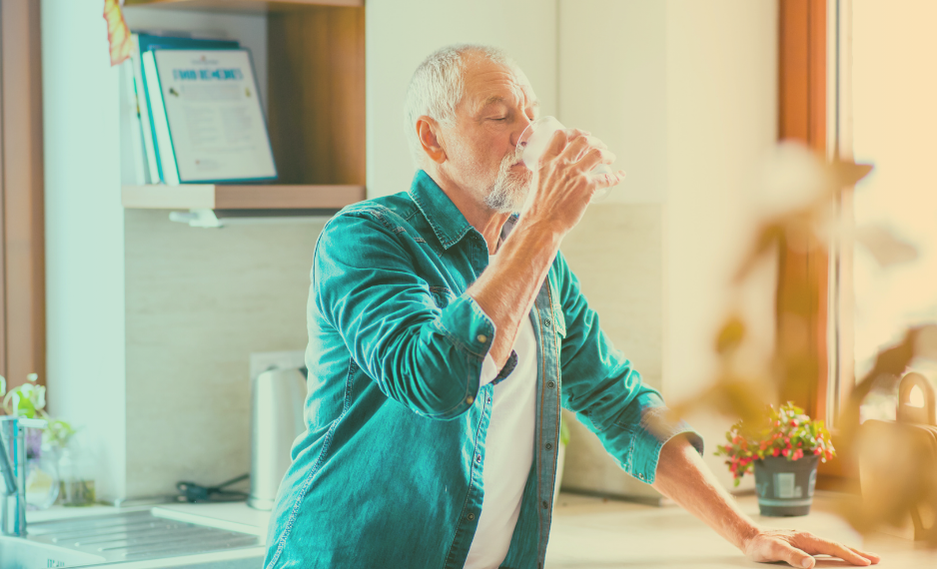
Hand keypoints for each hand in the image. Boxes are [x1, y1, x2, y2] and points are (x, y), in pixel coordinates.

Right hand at [520, 128, 624, 234]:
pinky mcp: (587, 188)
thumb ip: (547, 174)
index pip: (560, 136)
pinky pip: (607, 177)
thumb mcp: (537, 182)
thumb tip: (556, 175)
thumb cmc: (537, 209)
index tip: (584, 135)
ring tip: (611, 158)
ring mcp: (575, 175)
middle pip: (583, 141)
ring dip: (607, 154)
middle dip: (596, 141)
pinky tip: (621, 175)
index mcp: (545, 161)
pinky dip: (617, 176)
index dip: (575, 132)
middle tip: (601, 146)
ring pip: (598, 154)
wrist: (541, 224)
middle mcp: (560, 164)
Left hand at [744, 529, 880, 567]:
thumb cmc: (761, 545)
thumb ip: (792, 556)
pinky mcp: (804, 544)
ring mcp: (807, 540)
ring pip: (833, 546)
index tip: (866, 562)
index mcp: (806, 539)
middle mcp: (809, 538)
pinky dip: (839, 551)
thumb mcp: (774, 551)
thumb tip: (810, 564)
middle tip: (877, 559)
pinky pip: (826, 548)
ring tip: (866, 558)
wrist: (750, 537)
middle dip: (858, 552)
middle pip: (838, 545)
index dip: (850, 555)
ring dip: (850, 551)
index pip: (833, 547)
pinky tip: (843, 555)